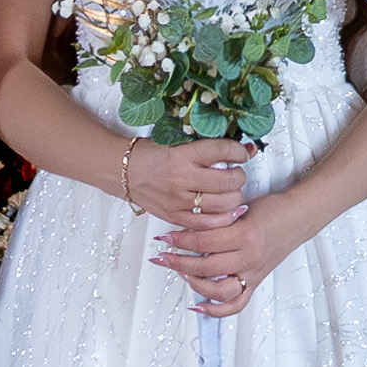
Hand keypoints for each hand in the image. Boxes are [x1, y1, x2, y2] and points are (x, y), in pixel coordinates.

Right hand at [120, 136, 254, 231]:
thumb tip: (240, 148)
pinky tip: (228, 211)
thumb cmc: (150, 154)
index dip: (238, 152)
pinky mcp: (174, 216)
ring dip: (234, 198)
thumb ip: (205, 146)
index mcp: (181, 155)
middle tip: (237, 173)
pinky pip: (206, 224)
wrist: (124, 171)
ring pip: (221, 205)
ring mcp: (177, 200)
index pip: (221, 151)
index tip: (242, 154)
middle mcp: (180, 178)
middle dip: (239, 177)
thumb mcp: (177, 142)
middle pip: (226, 181)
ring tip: (233, 191)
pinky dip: (223, 219)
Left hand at [154, 186, 293, 317]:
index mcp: (245, 235)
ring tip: (179, 272)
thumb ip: (217, 221)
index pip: (204, 242)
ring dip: (193, 283)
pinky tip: (199, 305)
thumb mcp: (241, 207)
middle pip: (205, 267)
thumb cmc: (271, 208)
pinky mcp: (256, 282)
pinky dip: (216, 309)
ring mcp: (253, 273)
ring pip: (217, 290)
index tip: (165, 238)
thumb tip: (186, 229)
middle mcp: (250, 258)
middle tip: (162, 256)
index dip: (180, 240)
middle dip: (178, 262)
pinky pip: (236, 304)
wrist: (299, 217)